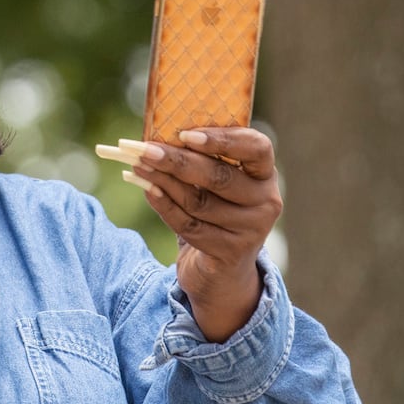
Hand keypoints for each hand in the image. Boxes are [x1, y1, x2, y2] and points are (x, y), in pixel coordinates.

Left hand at [130, 128, 282, 341]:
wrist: (221, 268)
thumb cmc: (214, 209)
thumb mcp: (213, 181)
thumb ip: (197, 158)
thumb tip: (156, 136)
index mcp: (264, 173)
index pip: (257, 148)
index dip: (223, 139)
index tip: (186, 135)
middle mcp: (266, 200)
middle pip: (219, 177)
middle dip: (177, 161)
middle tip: (144, 149)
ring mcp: (252, 229)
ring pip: (200, 202)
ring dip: (163, 182)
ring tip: (137, 166)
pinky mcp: (231, 252)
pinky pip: (190, 226)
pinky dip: (164, 206)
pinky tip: (147, 190)